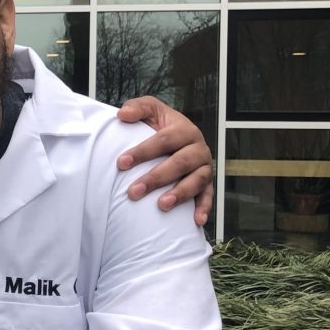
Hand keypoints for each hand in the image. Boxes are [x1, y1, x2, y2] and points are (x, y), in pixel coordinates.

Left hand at [116, 96, 214, 226]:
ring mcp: (205, 167)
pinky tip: (196, 221)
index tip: (121, 163)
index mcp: (184, 129)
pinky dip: (204, 208)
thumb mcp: (151, 111)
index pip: (164, 140)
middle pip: (179, 163)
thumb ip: (138, 108)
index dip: (143, 152)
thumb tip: (122, 114)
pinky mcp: (208, 184)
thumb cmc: (159, 125)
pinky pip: (208, 197)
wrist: (179, 138)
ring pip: (196, 181)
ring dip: (179, 194)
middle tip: (133, 192)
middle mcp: (198, 148)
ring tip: (161, 205)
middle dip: (156, 178)